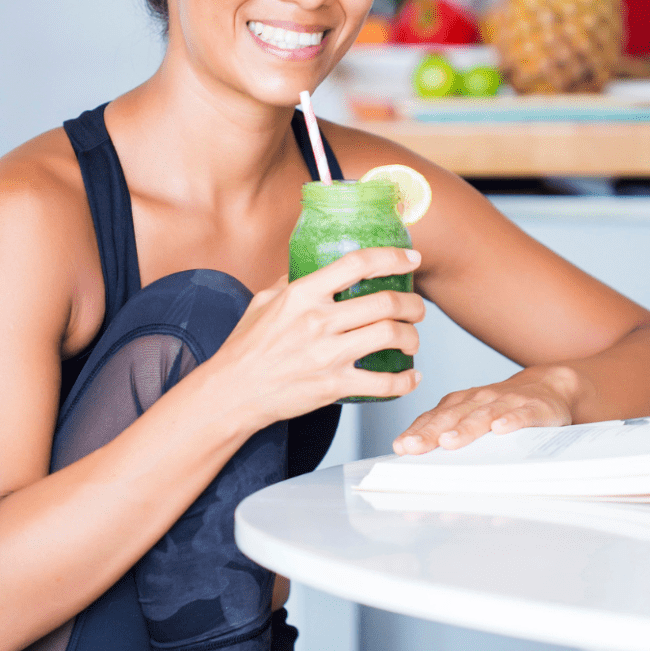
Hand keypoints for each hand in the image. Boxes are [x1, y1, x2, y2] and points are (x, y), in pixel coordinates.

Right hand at [216, 246, 425, 425]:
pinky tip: (410, 377)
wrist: (232, 392)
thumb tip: (316, 267)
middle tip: (417, 308)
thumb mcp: (263, 302)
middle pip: (385, 302)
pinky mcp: (333, 386)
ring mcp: (327, 355)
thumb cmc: (245, 348)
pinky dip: (405, 381)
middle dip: (413, 303)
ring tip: (413, 338)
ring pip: (391, 336)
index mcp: (303, 294)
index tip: (411, 260)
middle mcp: (318, 321)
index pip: (357, 264)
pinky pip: (383, 383)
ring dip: (412, 337)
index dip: (392, 258)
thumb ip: (291, 282)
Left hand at [392, 365, 579, 453]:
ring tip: (448, 443)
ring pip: (482, 416)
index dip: (416, 432)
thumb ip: (451, 432)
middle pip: (451, 417)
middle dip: (430, 433)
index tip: (399, 448)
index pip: (433, 418)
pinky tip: (501, 430)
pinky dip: (511, 421)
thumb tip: (419, 458)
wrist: (548, 386)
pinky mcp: (533, 407)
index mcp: (460, 403)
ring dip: (465, 429)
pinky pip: (521, 415)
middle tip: (412, 448)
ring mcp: (506, 402)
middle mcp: (479, 399)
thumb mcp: (474, 416)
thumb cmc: (502, 408)